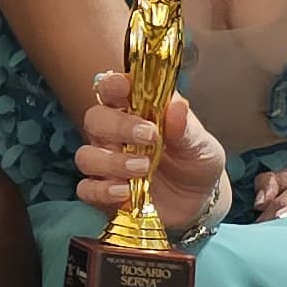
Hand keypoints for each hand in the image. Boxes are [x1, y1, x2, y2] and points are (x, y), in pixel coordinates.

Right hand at [75, 74, 227, 237]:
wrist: (200, 202)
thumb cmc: (195, 163)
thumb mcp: (200, 144)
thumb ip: (186, 128)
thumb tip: (177, 108)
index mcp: (137, 111)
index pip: (113, 89)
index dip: (113, 84)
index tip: (123, 87)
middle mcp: (116, 135)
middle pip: (95, 119)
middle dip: (117, 126)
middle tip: (148, 136)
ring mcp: (108, 164)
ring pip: (87, 156)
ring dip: (112, 162)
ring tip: (143, 168)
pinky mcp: (104, 193)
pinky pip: (87, 189)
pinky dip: (102, 190)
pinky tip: (125, 192)